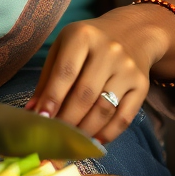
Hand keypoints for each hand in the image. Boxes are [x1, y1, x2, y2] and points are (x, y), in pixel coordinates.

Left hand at [26, 8, 169, 143]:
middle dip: (66, 120)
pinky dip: (107, 134)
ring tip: (70, 142)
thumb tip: (32, 112)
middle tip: (54, 137)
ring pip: (104, 109)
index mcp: (83, 36)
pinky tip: (93, 141)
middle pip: (85, 94)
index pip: (65, 72)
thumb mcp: (63, 48)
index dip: (52, 98)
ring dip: (84, 131)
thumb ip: (48, 78)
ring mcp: (127, 68)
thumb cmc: (88, 43)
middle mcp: (108, 50)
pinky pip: (124, 118)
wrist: (132, 33)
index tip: (41, 119)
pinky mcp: (141, 85)